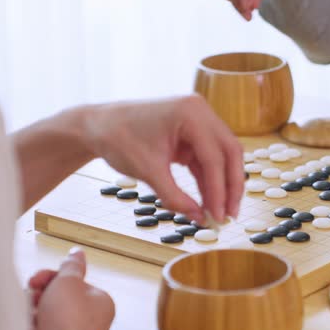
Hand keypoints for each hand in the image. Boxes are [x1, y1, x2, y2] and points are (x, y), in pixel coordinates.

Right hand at [29, 248, 114, 329]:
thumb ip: (71, 267)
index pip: (72, 282)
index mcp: (99, 302)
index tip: (35, 280)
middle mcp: (88, 321)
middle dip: (39, 296)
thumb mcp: (69, 283)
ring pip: (43, 316)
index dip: (52, 278)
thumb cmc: (69, 321)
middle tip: (31, 297)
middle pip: (56, 299)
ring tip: (29, 318)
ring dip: (31, 313)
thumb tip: (78, 252)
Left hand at [82, 95, 243, 222]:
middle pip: (229, 152)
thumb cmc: (118, 138)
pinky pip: (208, 158)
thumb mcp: (147, 171)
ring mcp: (198, 120)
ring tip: (220, 212)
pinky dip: (209, 179)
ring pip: (223, 156)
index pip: (214, 156)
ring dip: (222, 184)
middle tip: (229, 215)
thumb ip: (174, 196)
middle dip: (231, 185)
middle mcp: (200, 111)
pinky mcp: (192, 132)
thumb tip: (199, 218)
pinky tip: (209, 200)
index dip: (219, 190)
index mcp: (190, 112)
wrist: (98, 126)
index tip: (219, 215)